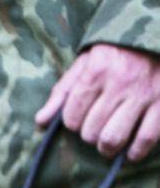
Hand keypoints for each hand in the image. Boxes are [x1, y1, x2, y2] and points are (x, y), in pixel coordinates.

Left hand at [37, 43, 159, 160]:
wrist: (156, 35)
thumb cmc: (116, 53)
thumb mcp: (86, 64)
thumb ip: (63, 92)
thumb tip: (40, 122)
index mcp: (97, 69)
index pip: (71, 117)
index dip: (72, 122)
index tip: (81, 116)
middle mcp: (121, 81)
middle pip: (90, 132)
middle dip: (89, 134)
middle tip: (97, 126)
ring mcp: (145, 93)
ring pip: (113, 139)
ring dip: (107, 147)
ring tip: (109, 141)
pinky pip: (145, 139)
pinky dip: (134, 152)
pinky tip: (130, 151)